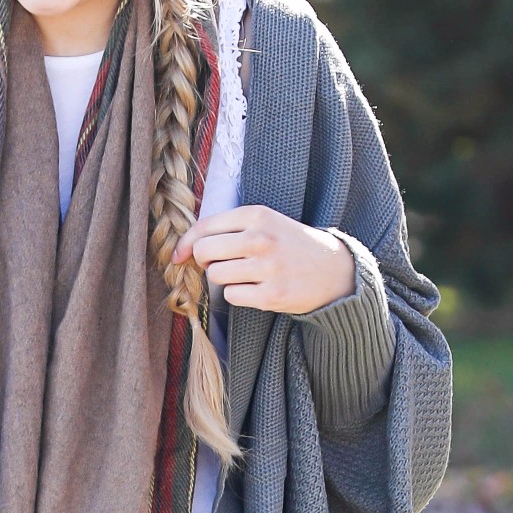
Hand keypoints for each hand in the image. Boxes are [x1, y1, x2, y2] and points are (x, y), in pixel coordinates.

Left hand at [172, 204, 355, 314]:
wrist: (333, 269)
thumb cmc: (290, 244)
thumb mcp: (265, 223)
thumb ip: (228, 229)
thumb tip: (184, 248)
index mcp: (257, 215)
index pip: (205, 226)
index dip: (185, 243)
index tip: (179, 255)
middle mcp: (261, 239)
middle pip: (205, 252)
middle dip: (205, 261)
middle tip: (220, 264)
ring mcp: (267, 268)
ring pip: (216, 276)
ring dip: (223, 278)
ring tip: (245, 275)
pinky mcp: (272, 295)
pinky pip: (231, 296)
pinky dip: (238, 294)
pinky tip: (256, 288)